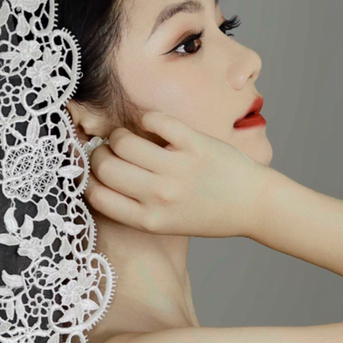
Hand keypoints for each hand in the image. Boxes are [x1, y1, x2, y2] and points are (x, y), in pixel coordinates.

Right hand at [83, 110, 267, 238]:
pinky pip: (154, 120)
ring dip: (120, 135)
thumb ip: (134, 205)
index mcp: (149, 220)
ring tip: (131, 139)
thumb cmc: (206, 214)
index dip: (90, 180)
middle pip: (103, 166)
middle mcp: (160, 197)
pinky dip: (148, 119)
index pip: (95, 196)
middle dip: (100, 155)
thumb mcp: (166, 223)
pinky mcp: (194, 144)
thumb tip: (97, 174)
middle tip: (111, 152)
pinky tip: (155, 128)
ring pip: (122, 140)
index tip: (98, 173)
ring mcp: (178, 170)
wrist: (252, 205)